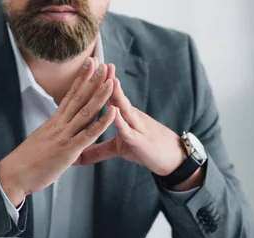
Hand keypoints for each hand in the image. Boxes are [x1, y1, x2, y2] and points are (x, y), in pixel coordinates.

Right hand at [0, 58, 116, 205]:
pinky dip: (102, 123)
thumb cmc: (27, 162)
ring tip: (112, 81)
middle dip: (92, 80)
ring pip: (86, 112)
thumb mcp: (42, 141)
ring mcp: (65, 136)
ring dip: (100, 96)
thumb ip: (54, 133)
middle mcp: (60, 125)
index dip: (80, 79)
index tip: (89, 64)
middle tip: (103, 63)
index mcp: (54, 122)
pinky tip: (113, 112)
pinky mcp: (69, 150)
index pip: (70, 95)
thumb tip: (58, 129)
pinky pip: (89, 134)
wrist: (14, 175)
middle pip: (79, 98)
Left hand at [76, 76, 203, 189]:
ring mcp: (136, 128)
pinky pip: (128, 130)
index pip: (110, 96)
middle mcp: (131, 117)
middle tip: (97, 62)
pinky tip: (115, 112)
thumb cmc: (146, 151)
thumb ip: (98, 151)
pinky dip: (121, 121)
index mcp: (124, 116)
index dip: (99, 83)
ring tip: (109, 79)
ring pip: (124, 108)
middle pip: (117, 96)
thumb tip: (78, 156)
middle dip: (107, 80)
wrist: (175, 159)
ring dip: (116, 94)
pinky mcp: (140, 142)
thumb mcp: (119, 150)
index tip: (89, 67)